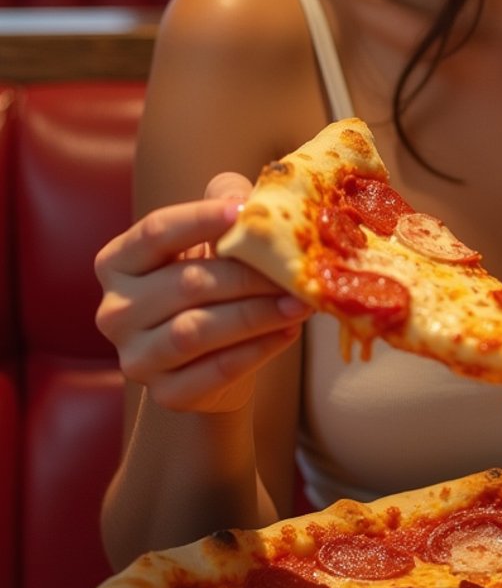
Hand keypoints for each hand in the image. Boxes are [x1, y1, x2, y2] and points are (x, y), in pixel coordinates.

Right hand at [95, 173, 311, 414]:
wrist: (208, 366)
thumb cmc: (209, 289)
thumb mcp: (209, 244)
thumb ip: (225, 205)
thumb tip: (255, 193)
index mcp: (118, 262)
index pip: (156, 231)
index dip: (201, 218)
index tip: (246, 211)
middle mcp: (115, 311)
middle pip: (187, 283)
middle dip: (248, 275)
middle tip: (295, 270)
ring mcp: (135, 357)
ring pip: (197, 330)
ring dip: (256, 314)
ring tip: (299, 303)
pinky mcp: (165, 394)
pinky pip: (215, 370)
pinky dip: (256, 350)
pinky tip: (287, 333)